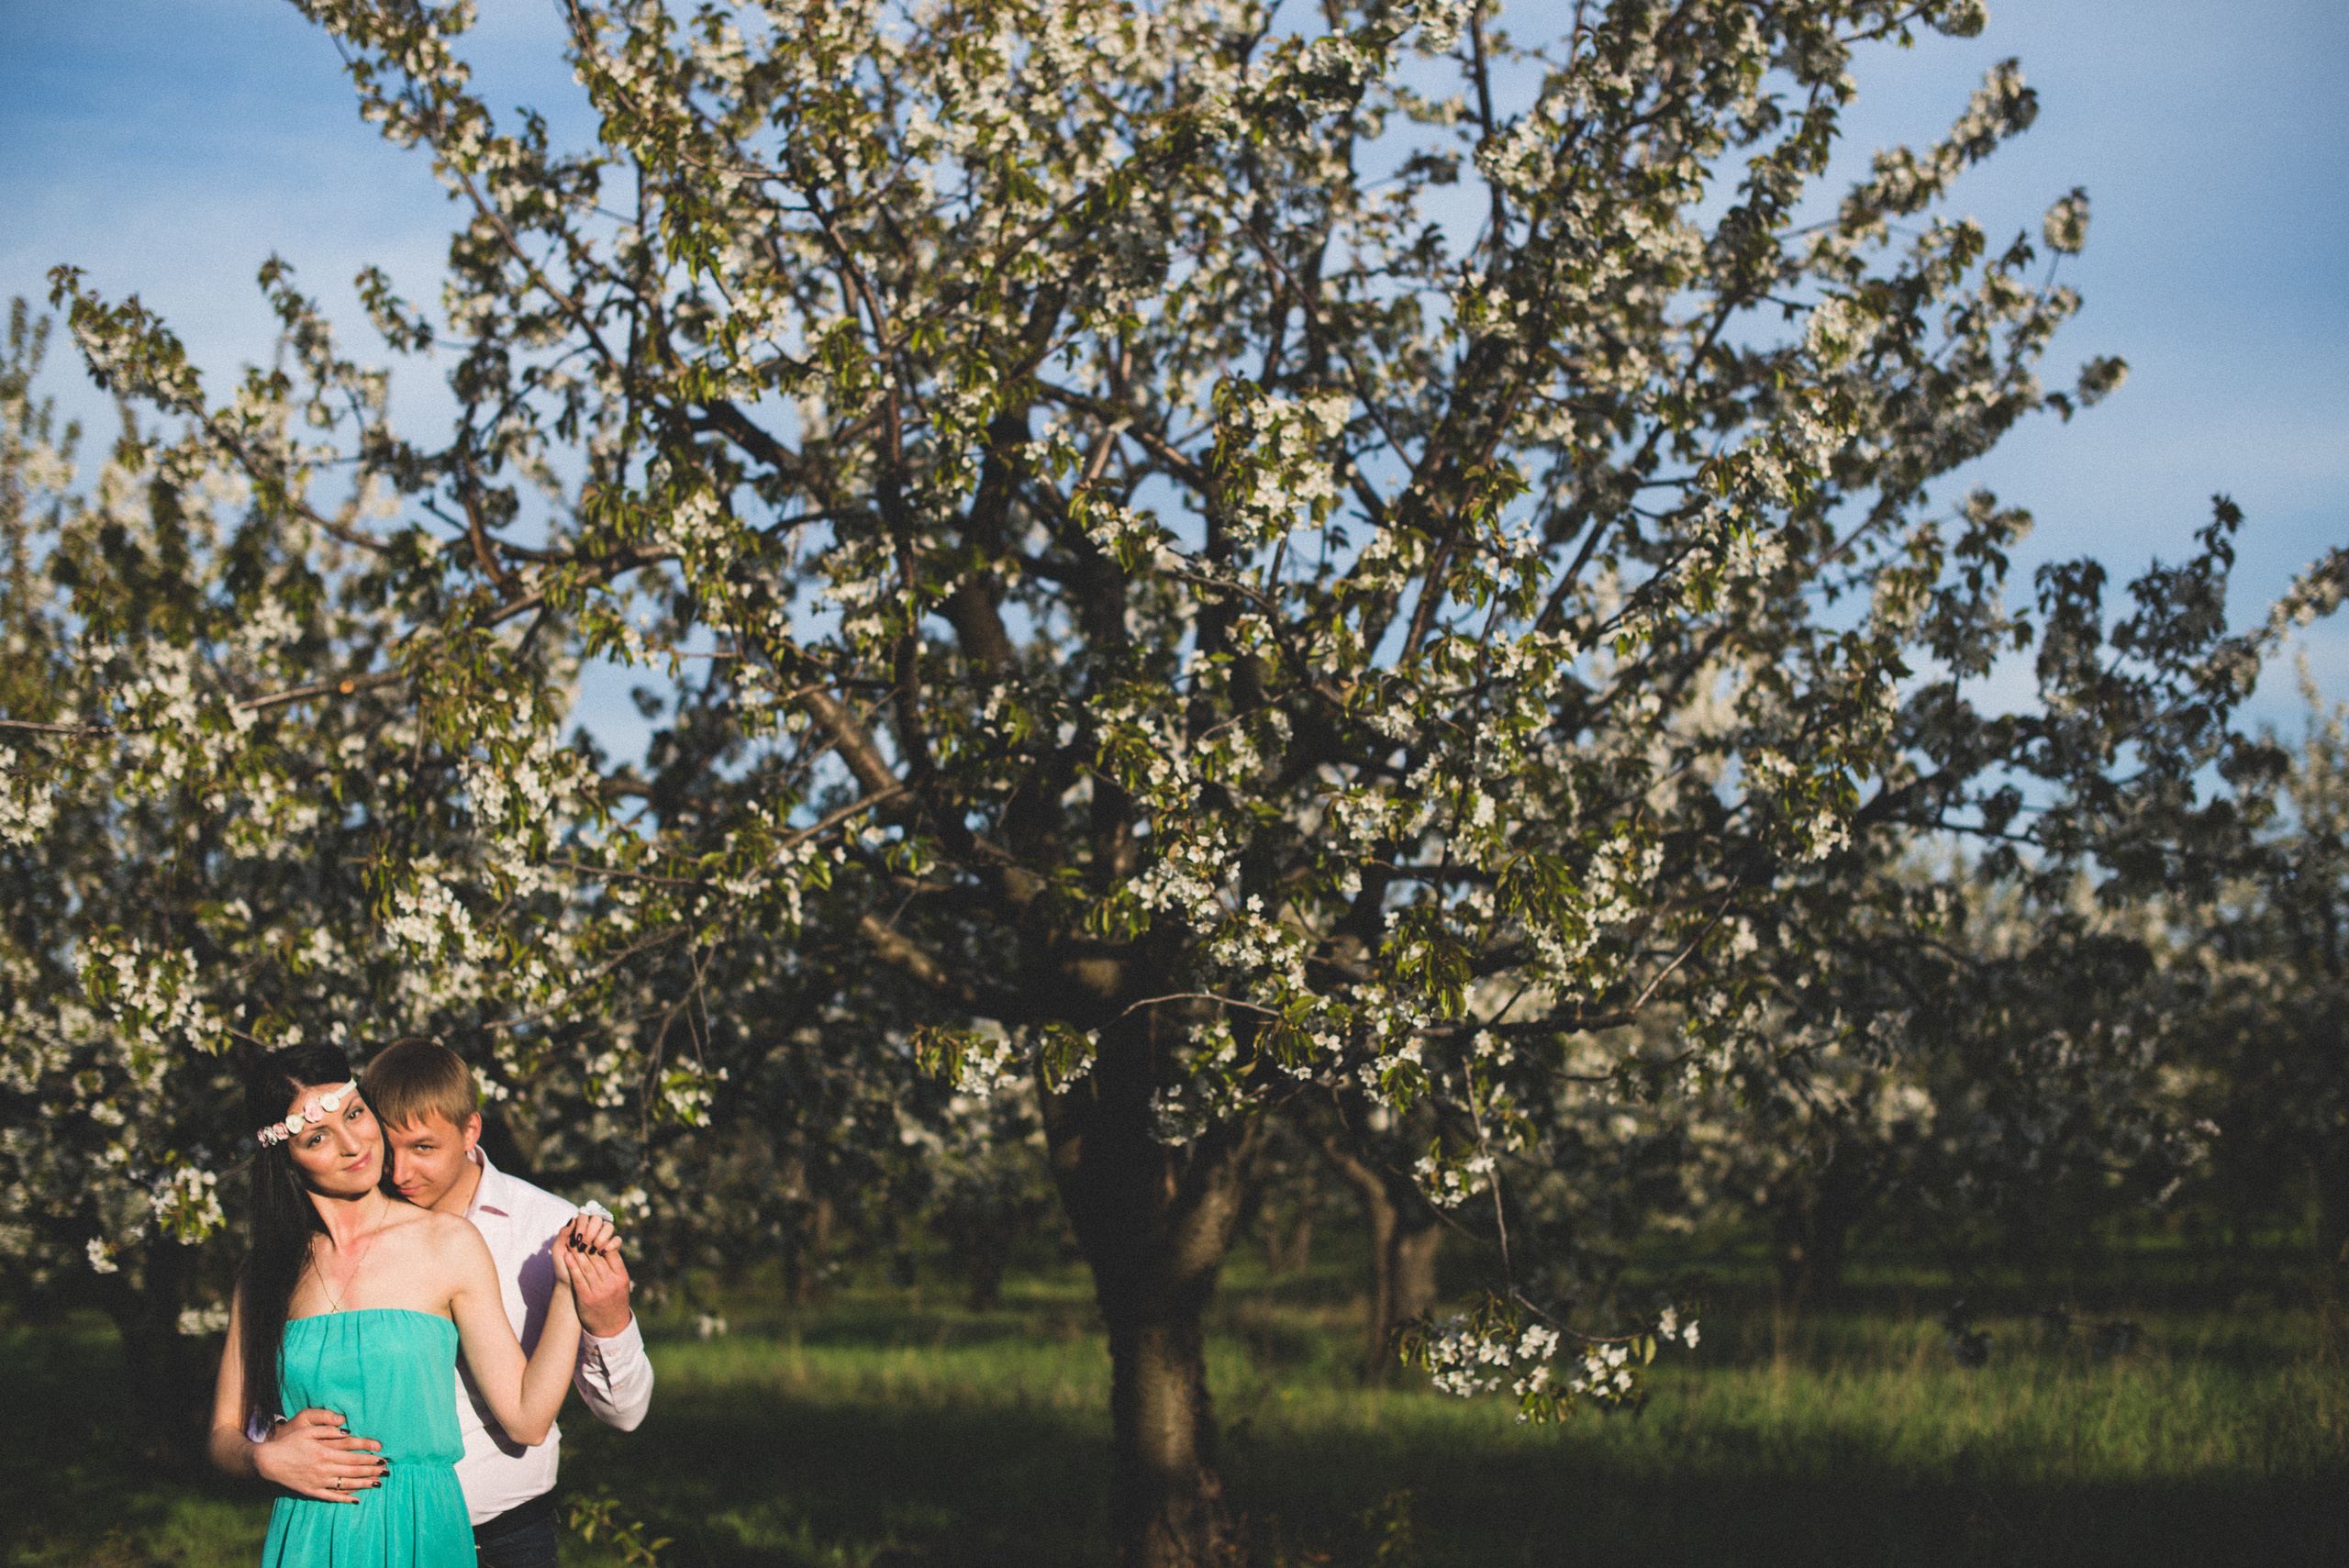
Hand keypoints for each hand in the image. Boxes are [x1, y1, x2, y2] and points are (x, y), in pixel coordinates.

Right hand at [252, 1408, 386, 1503]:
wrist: (268, 1462)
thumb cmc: (289, 1442)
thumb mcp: (308, 1430)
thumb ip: (328, 1429)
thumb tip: (348, 1431)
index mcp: (325, 1453)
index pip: (354, 1457)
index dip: (369, 1458)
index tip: (383, 1458)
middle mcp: (324, 1469)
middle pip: (353, 1471)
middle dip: (371, 1471)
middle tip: (387, 1471)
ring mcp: (318, 1482)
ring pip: (345, 1485)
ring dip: (363, 1484)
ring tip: (378, 1483)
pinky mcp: (311, 1491)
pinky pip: (331, 1496)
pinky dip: (344, 1498)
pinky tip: (356, 1499)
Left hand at [559, 1214, 634, 1337]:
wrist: (611, 1327)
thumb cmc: (615, 1301)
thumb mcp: (622, 1284)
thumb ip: (615, 1267)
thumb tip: (606, 1246)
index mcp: (622, 1277)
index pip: (612, 1253)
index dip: (601, 1242)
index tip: (593, 1234)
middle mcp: (611, 1283)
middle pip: (597, 1258)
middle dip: (586, 1244)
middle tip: (578, 1233)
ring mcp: (599, 1291)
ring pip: (586, 1266)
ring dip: (577, 1252)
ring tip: (571, 1242)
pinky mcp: (586, 1298)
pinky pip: (578, 1278)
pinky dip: (572, 1265)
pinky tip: (567, 1256)